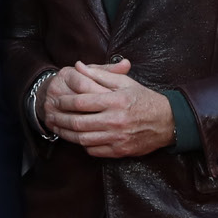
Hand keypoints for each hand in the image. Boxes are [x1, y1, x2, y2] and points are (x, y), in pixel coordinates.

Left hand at [43, 60, 173, 158]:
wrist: (167, 122)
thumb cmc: (144, 99)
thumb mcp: (125, 82)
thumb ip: (100, 74)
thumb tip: (78, 66)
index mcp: (116, 101)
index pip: (81, 102)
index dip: (64, 101)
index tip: (55, 99)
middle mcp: (115, 121)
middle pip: (78, 123)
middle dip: (60, 118)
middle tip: (50, 114)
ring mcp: (117, 138)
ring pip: (83, 139)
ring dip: (66, 133)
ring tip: (56, 126)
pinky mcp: (119, 151)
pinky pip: (93, 150)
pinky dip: (82, 144)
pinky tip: (76, 137)